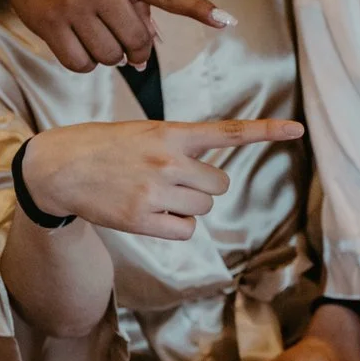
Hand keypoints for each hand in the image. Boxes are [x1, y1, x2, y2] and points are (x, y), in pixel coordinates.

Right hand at [0, 0, 231, 71]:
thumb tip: (148, 48)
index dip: (198, 8)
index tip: (226, 21)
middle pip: (136, 40)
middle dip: (137, 52)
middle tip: (131, 50)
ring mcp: (72, 5)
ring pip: (109, 56)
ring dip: (110, 57)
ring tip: (99, 39)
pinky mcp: (48, 24)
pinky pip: (80, 64)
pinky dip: (86, 64)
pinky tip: (81, 48)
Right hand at [21, 118, 301, 240]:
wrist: (60, 167)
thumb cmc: (105, 147)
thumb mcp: (144, 132)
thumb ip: (179, 146)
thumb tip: (208, 178)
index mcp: (172, 132)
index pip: (229, 132)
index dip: (267, 131)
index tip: (299, 129)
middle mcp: (169, 160)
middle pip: (220, 185)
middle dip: (203, 187)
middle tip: (171, 180)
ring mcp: (157, 191)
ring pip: (204, 209)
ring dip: (187, 207)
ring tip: (153, 193)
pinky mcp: (143, 219)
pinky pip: (186, 230)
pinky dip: (176, 227)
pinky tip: (150, 214)